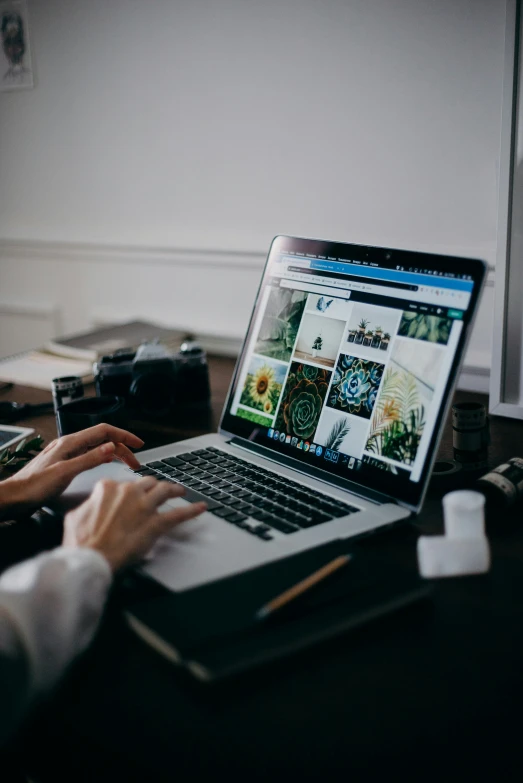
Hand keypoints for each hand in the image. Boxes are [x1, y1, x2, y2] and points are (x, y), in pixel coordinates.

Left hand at [0, 424, 143, 517]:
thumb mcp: (66, 472)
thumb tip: (111, 447)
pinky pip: (89, 456)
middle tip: (135, 462)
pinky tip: (107, 465)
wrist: (15, 497)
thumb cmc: (35, 486)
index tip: (138, 443)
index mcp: (71, 443)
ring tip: (127, 465)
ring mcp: (67, 454)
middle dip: (122, 448)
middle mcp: (69, 445)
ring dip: (114, 454)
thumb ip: (90, 459)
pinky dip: (103, 459)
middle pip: (102, 440)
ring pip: (97, 448)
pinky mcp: (65, 463)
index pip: (104, 431)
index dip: (123, 436)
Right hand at [63, 477, 206, 571]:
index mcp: (108, 488)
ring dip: (174, 490)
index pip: (123, 483)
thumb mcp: (76, 516)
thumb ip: (88, 505)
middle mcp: (129, 492)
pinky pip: (179, 514)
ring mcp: (144, 506)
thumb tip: (91, 505)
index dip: (128, 491)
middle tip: (158, 492)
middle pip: (147, 483)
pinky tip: (201, 507)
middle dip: (153, 487)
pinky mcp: (156, 523)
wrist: (91, 558)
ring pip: (165, 490)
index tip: (131, 495)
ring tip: (180, 491)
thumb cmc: (81, 542)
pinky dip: (192, 510)